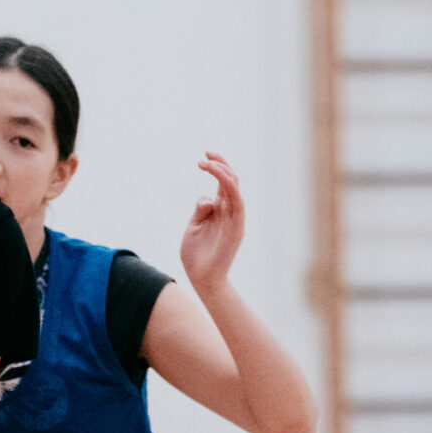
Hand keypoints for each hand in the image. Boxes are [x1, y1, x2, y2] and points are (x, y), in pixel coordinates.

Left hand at [179, 153, 245, 293]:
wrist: (201, 278)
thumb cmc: (196, 255)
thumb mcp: (194, 226)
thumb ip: (201, 210)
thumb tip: (206, 198)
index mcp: (220, 210)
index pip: (223, 182)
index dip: (216, 166)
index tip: (203, 155)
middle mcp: (230, 211)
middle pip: (231, 180)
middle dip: (219, 163)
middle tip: (205, 154)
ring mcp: (235, 218)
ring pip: (234, 187)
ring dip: (222, 172)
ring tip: (206, 163)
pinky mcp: (236, 227)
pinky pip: (237, 202)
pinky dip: (230, 187)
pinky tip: (219, 176)